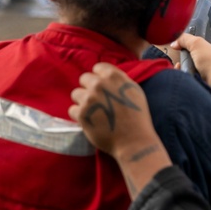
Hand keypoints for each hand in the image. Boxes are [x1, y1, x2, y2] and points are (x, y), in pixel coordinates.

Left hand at [69, 63, 170, 197]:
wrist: (134, 141)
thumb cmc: (138, 117)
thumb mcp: (134, 91)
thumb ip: (119, 80)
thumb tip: (106, 76)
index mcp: (114, 76)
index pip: (98, 67)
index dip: (99, 77)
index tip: (103, 87)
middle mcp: (99, 84)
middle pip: (84, 78)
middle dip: (88, 88)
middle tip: (96, 100)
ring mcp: (89, 99)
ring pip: (75, 93)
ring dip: (82, 101)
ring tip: (93, 112)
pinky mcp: (81, 114)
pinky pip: (72, 110)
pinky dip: (79, 115)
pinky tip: (90, 121)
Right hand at [172, 33, 210, 95]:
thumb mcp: (198, 43)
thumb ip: (185, 39)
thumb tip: (174, 42)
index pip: (199, 46)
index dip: (189, 45)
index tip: (180, 46)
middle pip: (191, 58)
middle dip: (183, 58)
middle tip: (181, 58)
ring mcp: (206, 75)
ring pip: (188, 69)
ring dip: (181, 67)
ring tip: (179, 67)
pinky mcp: (200, 85)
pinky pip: (187, 79)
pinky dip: (183, 76)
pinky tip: (182, 74)